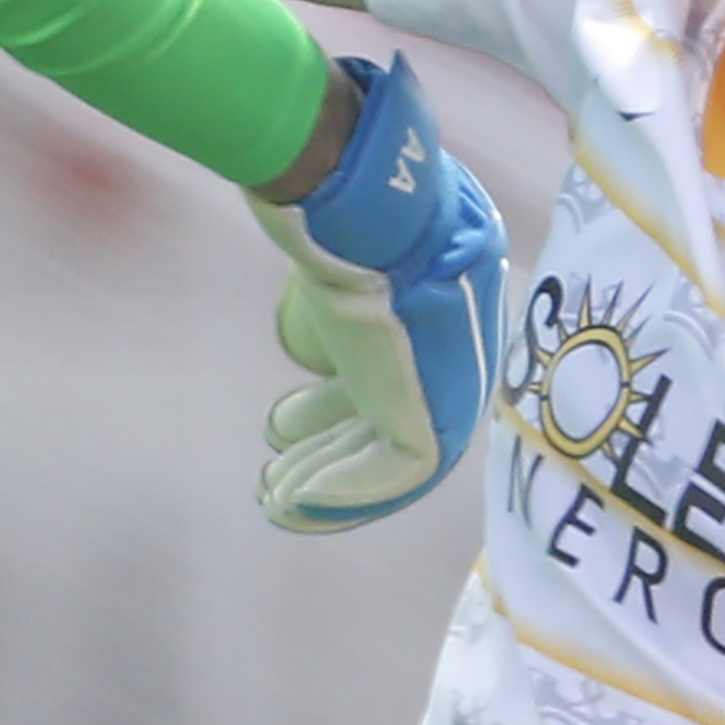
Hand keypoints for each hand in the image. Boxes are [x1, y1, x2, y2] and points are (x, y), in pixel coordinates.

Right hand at [252, 194, 448, 528]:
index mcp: (434, 313)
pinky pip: (395, 472)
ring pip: (389, 453)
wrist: (382, 221)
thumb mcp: (344, 264)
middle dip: (325, 450)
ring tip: (274, 500)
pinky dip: (343, 494)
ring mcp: (449, 389)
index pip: (389, 379)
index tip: (283, 428)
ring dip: (327, 481)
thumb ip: (335, 304)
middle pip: (383, 419)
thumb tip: (310, 335)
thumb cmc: (355, 224)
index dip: (333, 411)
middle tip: (274, 476)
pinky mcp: (435, 418)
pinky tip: (294, 504)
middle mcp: (450, 356)